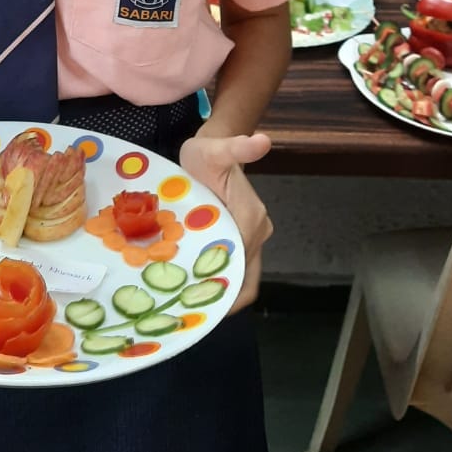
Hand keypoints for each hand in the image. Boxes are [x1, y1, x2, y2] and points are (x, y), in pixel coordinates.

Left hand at [179, 131, 273, 313]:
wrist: (211, 150)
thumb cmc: (209, 153)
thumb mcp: (216, 149)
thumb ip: (237, 148)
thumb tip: (263, 141)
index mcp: (252, 217)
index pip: (242, 260)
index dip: (224, 282)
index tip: (198, 299)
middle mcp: (256, 232)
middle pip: (246, 278)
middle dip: (222, 297)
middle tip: (189, 310)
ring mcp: (249, 239)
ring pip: (240, 278)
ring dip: (219, 293)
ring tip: (188, 306)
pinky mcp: (237, 240)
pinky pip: (232, 270)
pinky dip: (218, 283)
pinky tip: (192, 291)